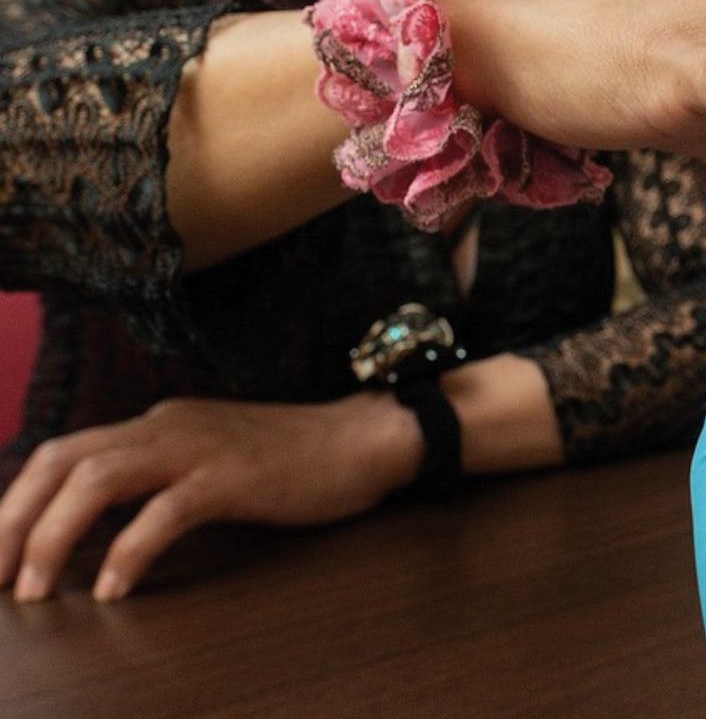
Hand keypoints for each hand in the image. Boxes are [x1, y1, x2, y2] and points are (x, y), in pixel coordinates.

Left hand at [0, 395, 420, 601]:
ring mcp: (200, 447)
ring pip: (97, 480)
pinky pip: (163, 512)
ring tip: (36, 590)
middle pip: (61, 460)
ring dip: (53, 536)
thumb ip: (157, 478)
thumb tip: (94, 529)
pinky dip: (127, 552)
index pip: (60, 453)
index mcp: (156, 423)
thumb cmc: (292, 461)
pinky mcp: (233, 477)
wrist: (364, 439)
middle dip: (15, 519)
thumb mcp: (209, 459)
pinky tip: (114, 588)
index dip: (16, 503)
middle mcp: (166, 425)